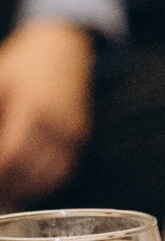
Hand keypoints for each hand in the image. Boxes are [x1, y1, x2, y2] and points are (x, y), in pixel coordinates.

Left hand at [0, 21, 92, 199]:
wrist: (63, 49)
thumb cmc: (22, 65)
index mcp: (34, 105)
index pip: (12, 151)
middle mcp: (58, 121)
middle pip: (28, 170)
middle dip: (5, 183)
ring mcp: (72, 131)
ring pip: (46, 177)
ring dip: (21, 189)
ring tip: (3, 190)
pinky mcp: (80, 137)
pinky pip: (61, 172)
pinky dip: (41, 185)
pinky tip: (22, 184)